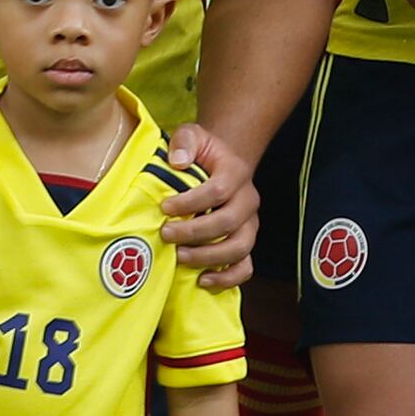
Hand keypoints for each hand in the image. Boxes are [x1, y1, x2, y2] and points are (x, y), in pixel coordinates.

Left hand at [153, 121, 262, 287]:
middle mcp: (248, 201)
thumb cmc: (202, 153)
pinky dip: (227, 278)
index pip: (219, 190)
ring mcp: (249, 225)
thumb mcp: (192, 135)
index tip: (165, 207)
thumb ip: (184, 141)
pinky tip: (202, 281)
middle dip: (195, 232)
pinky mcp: (245, 243)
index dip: (191, 202)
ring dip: (209, 257)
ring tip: (179, 258)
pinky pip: (245, 267)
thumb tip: (178, 160)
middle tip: (166, 234)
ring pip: (240, 247)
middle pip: (229, 222)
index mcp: (236, 173)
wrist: (221, 164)